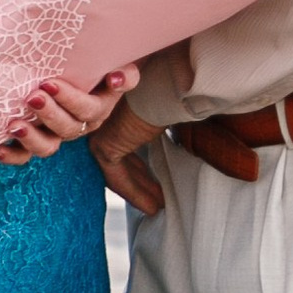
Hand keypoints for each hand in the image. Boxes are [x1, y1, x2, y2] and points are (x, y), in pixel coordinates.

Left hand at [0, 66, 138, 165]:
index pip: (87, 109)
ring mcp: (56, 135)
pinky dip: (12, 155)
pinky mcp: (37, 139)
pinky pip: (26, 155)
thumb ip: (124, 73)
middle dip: (48, 115)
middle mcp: (79, 126)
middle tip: (32, 98)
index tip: (49, 83)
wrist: (81, 74)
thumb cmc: (95, 66)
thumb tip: (115, 78)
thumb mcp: (116, 66)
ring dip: (31, 138)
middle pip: (67, 128)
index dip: (70, 100)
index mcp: (98, 109)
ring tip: (14, 125)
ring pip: (47, 147)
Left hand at [92, 95, 167, 215]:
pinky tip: (151, 206)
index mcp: (119, 108)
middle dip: (141, 179)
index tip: (154, 180)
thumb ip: (163, 123)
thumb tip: (192, 128)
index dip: (140, 164)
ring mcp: (101, 133)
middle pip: (122, 158)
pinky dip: (134, 193)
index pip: (125, 143)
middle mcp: (105, 120)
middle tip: (157, 196)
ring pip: (119, 171)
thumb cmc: (166, 87)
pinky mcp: (104, 147)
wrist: (159, 85)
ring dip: (140, 190)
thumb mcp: (165, 108)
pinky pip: (117, 177)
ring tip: (157, 205)